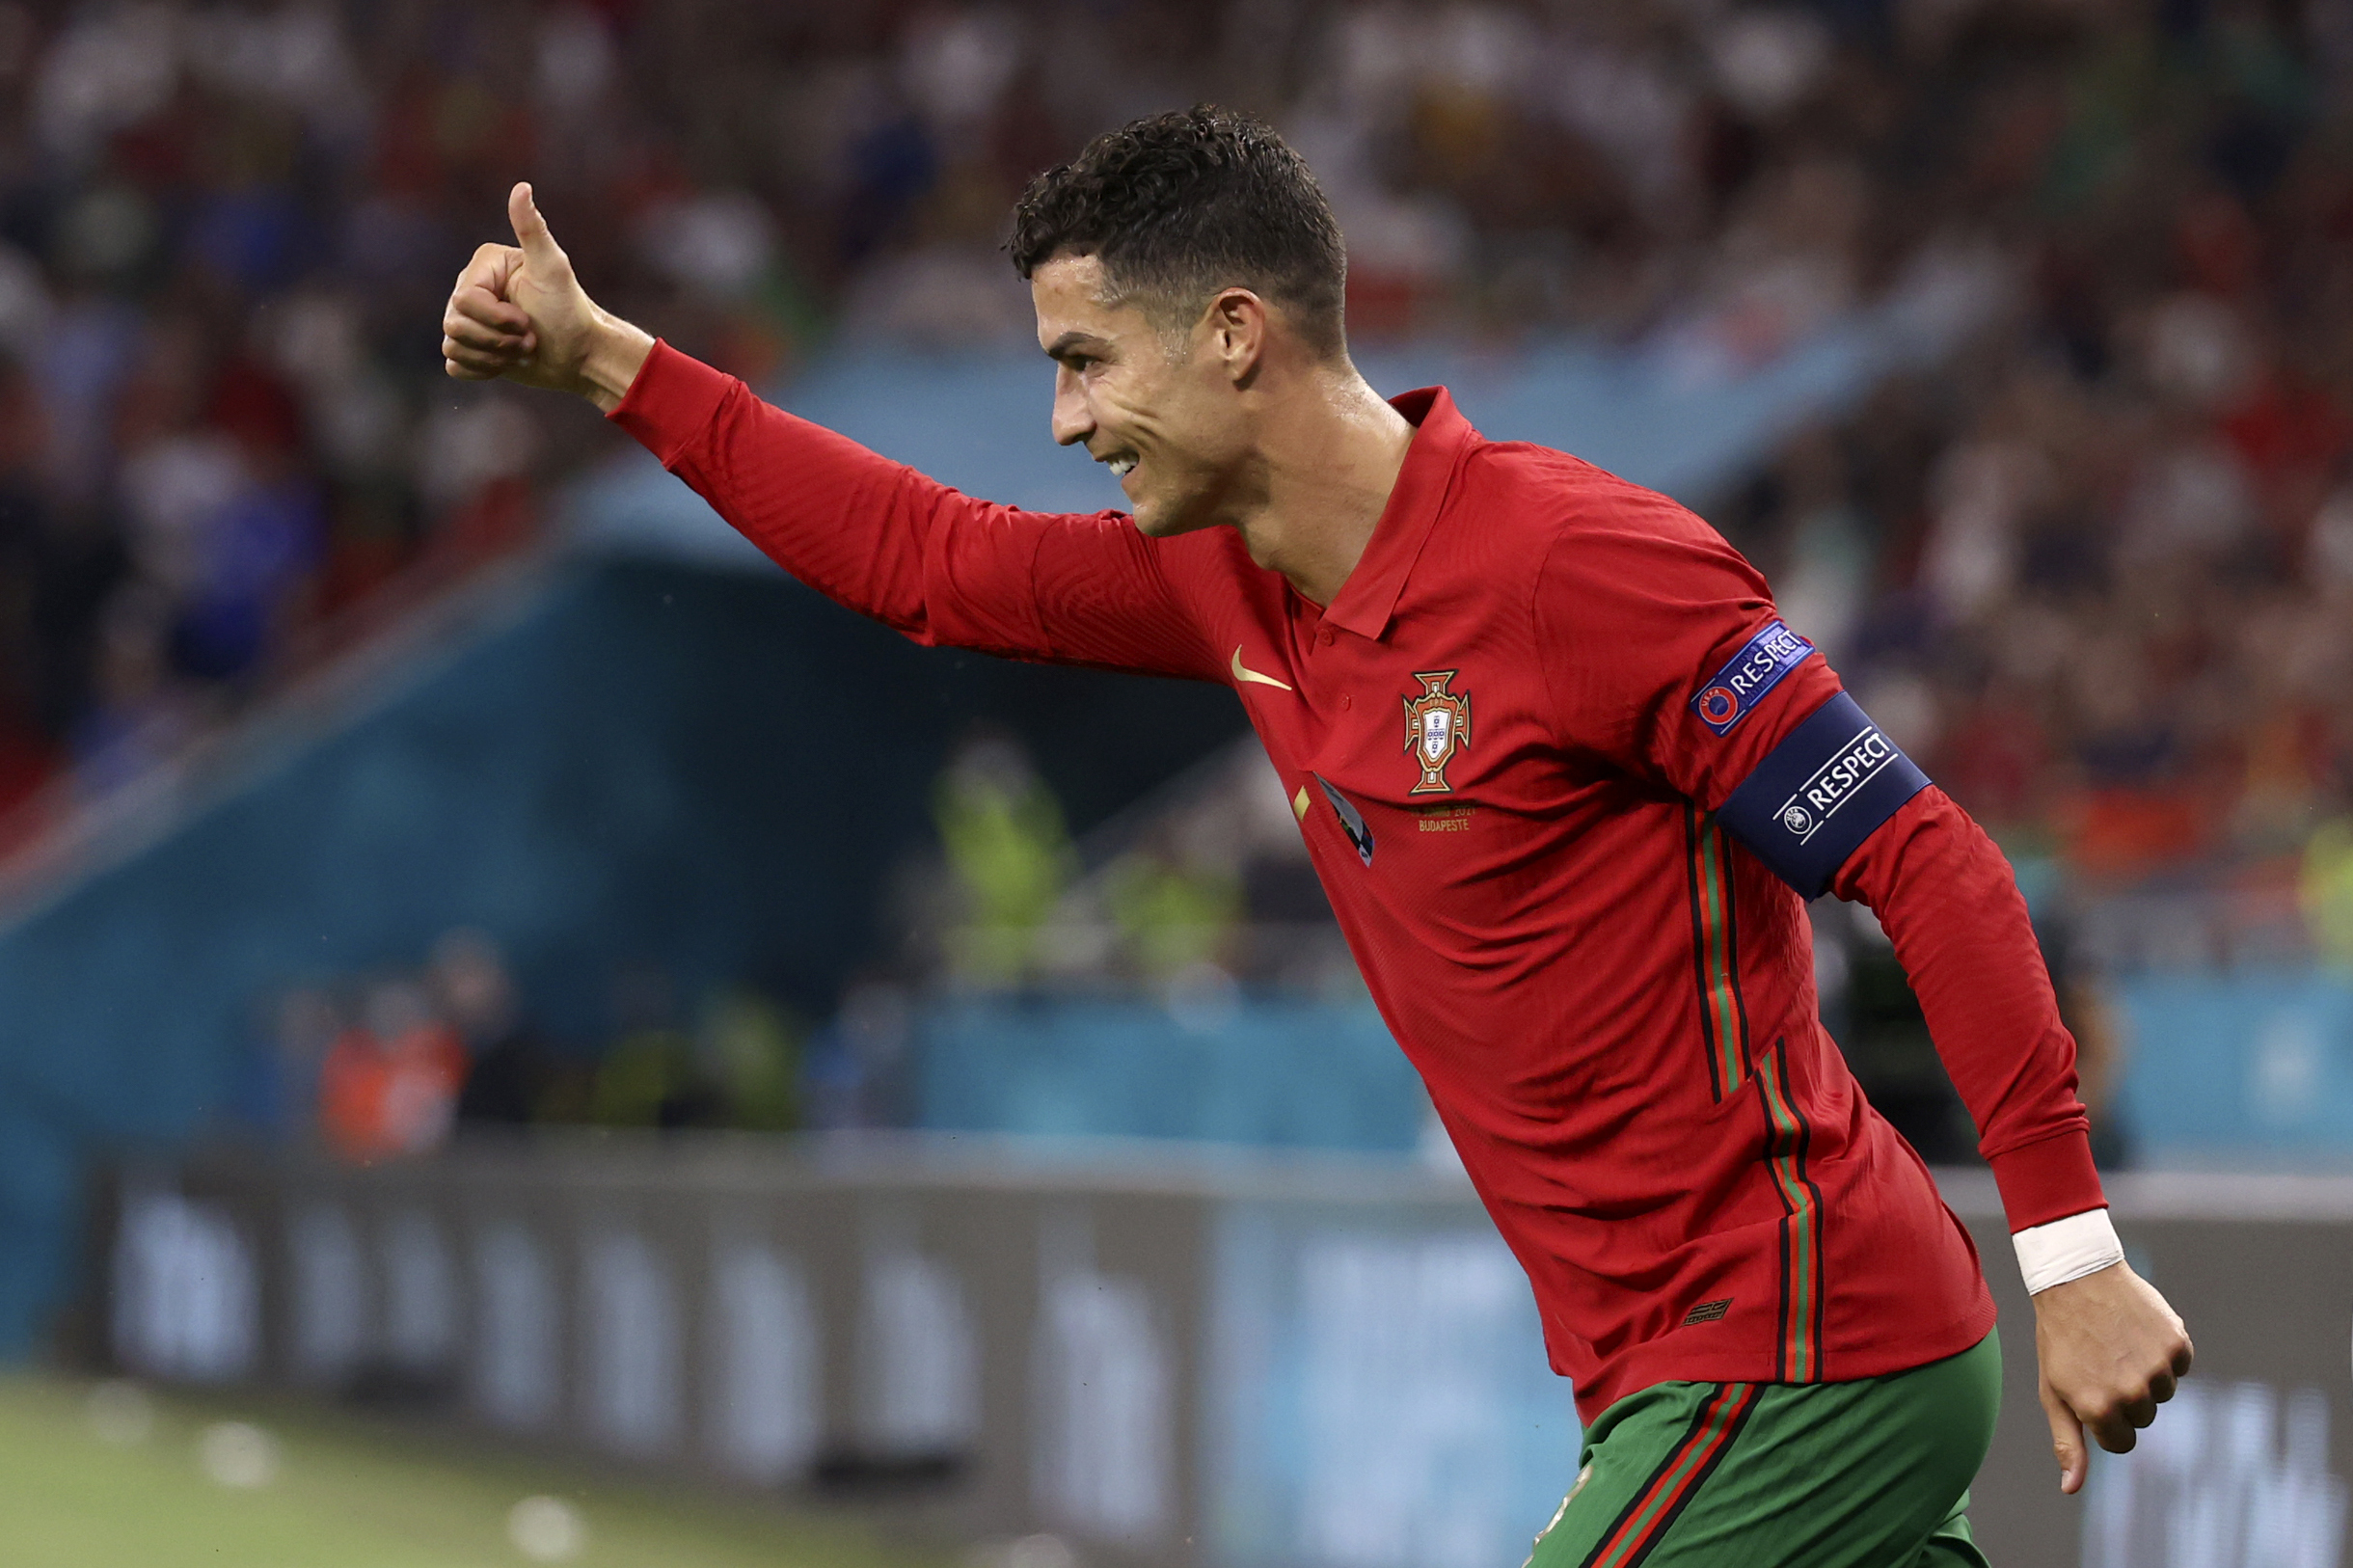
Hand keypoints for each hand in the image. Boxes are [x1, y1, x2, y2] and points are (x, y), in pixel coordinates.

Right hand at [441, 182, 652, 411]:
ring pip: (453, 346)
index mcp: (484, 267)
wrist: (582, 354)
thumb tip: (521, 187)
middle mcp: (471, 289)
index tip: (528, 321)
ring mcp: (470, 320)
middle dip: (497, 340)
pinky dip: (482, 370)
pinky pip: (455, 365)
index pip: (463, 301)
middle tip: (529, 339)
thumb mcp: (553, 268)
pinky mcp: (472, 349)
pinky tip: (507, 365)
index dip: (496, 318)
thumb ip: (533, 230)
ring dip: (493, 357)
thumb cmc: (572, 310)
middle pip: (454, 324)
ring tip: (522, 350)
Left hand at [2032, 1260, 2192, 1494]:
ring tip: (2117, 1343)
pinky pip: (2181, 1363)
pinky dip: (2165, 1350)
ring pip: (2165, 1391)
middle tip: (2101, 1361)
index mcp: (2098, 1409)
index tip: (2092, 1391)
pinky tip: (2136, 1329)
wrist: (2075, 1277)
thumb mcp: (2054, 1391)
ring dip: (2146, 1372)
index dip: (2106, 1419)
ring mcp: (2156, 1368)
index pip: (2122, 1442)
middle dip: (2125, 1395)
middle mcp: (2131, 1393)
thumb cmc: (2060, 1339)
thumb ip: (2067, 1443)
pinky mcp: (2176, 1343)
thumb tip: (2071, 1488)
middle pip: (2144, 1418)